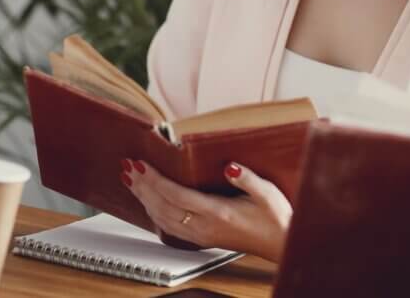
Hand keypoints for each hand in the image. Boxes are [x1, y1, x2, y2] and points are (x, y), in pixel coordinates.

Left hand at [121, 158, 291, 261]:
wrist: (280, 244)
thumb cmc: (275, 218)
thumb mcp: (267, 193)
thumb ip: (247, 179)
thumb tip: (229, 166)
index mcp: (218, 213)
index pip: (177, 195)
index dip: (156, 180)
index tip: (141, 165)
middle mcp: (205, 226)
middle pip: (163, 207)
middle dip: (143, 186)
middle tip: (128, 167)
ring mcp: (201, 235)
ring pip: (163, 218)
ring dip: (144, 198)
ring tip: (131, 180)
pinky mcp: (201, 238)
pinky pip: (170, 227)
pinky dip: (153, 212)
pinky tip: (148, 202)